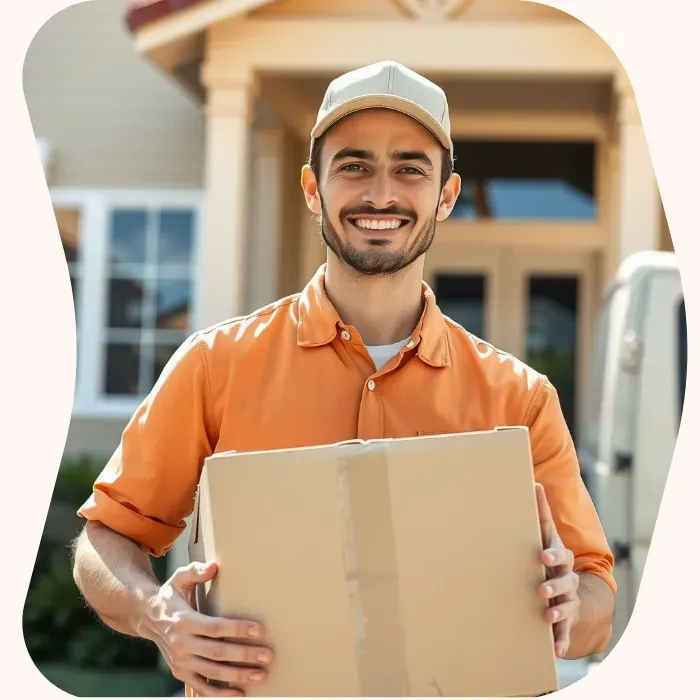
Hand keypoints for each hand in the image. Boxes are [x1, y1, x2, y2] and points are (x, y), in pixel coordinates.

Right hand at [145, 561, 273, 696]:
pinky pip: (202, 687)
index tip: (259, 630)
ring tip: (261, 675)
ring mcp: (181, 661)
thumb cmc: (171, 596)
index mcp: (183, 621)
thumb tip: (213, 566)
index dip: (238, 629)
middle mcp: (181, 644)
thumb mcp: (179, 578)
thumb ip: (196, 571)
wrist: (147, 617)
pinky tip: (239, 695)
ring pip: (213, 672)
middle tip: (268, 656)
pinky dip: (220, 694)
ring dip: (238, 676)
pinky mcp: (181, 673)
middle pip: (218, 652)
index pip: (215, 628)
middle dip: (245, 655)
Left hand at [535, 483, 580, 658]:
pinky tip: (557, 651)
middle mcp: (566, 580)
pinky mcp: (565, 621)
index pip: (559, 555)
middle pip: (565, 582)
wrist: (570, 588)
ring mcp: (567, 601)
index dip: (552, 555)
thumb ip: (539, 513)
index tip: (541, 556)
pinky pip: (565, 633)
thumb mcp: (545, 535)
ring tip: (547, 616)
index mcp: (559, 559)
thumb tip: (533, 482)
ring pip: (566, 607)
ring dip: (557, 613)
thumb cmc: (549, 555)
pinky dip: (561, 641)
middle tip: (541, 590)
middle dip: (554, 586)